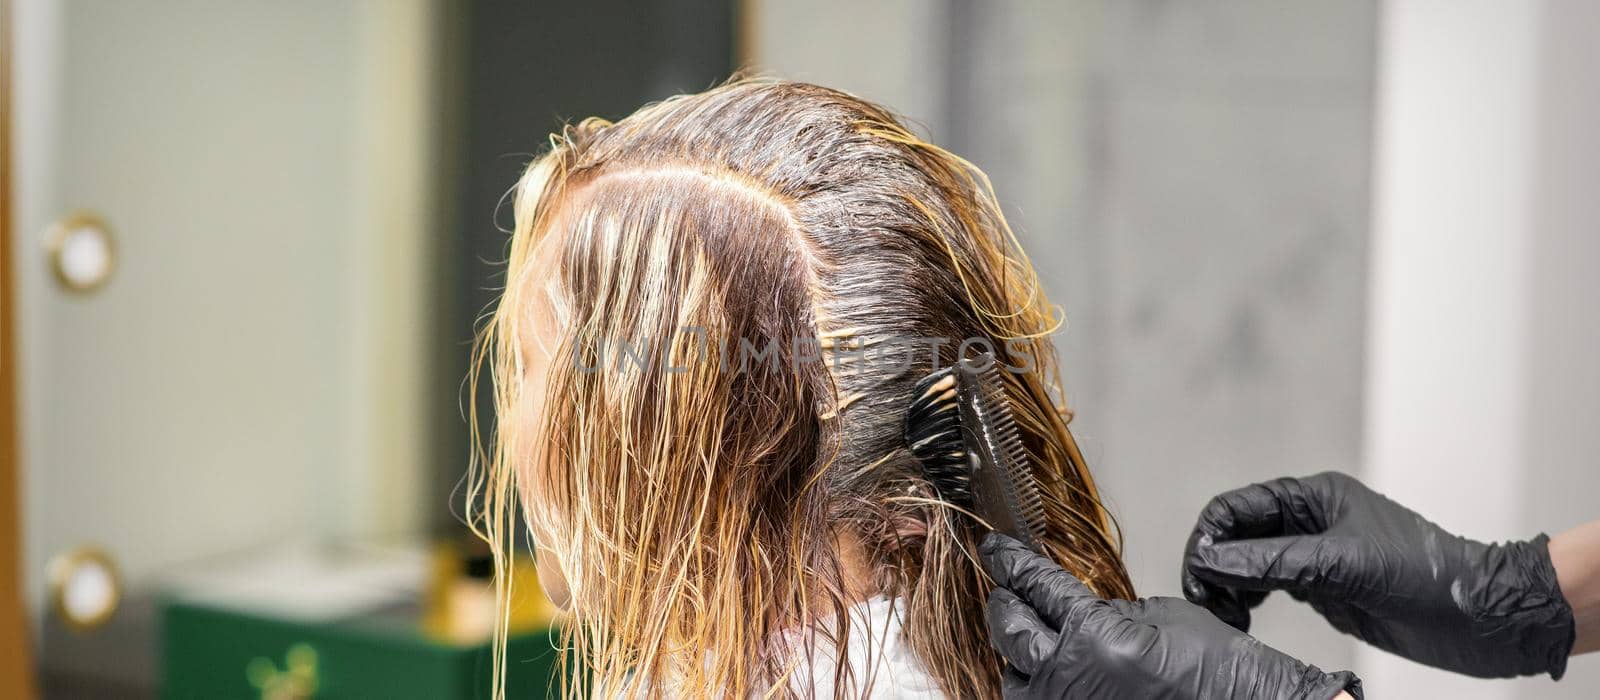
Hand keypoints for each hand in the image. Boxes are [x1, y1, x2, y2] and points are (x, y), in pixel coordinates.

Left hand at [982, 534, 1359, 699]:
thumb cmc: (1217, 668)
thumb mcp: (1157, 615)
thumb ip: (1105, 610)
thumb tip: (1071, 608)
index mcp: (1091, 637)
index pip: (1036, 588)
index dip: (1013, 564)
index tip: (997, 550)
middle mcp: (1069, 680)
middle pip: (1009, 631)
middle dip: (1004, 604)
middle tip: (1003, 587)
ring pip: (1012, 679)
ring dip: (1014, 653)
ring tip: (1023, 633)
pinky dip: (1034, 686)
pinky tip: (1045, 671)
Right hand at [1182, 471, 1575, 678]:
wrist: (1481, 618)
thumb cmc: (1428, 577)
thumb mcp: (1342, 564)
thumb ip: (1273, 562)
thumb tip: (1211, 559)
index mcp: (1315, 496)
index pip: (1239, 505)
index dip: (1211, 535)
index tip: (1197, 571)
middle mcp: (1310, 521)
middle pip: (1238, 535)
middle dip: (1214, 563)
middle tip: (1205, 600)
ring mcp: (1316, 556)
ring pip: (1249, 563)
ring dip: (1228, 585)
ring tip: (1222, 613)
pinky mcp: (1323, 588)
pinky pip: (1269, 587)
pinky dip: (1248, 600)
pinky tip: (1243, 616)